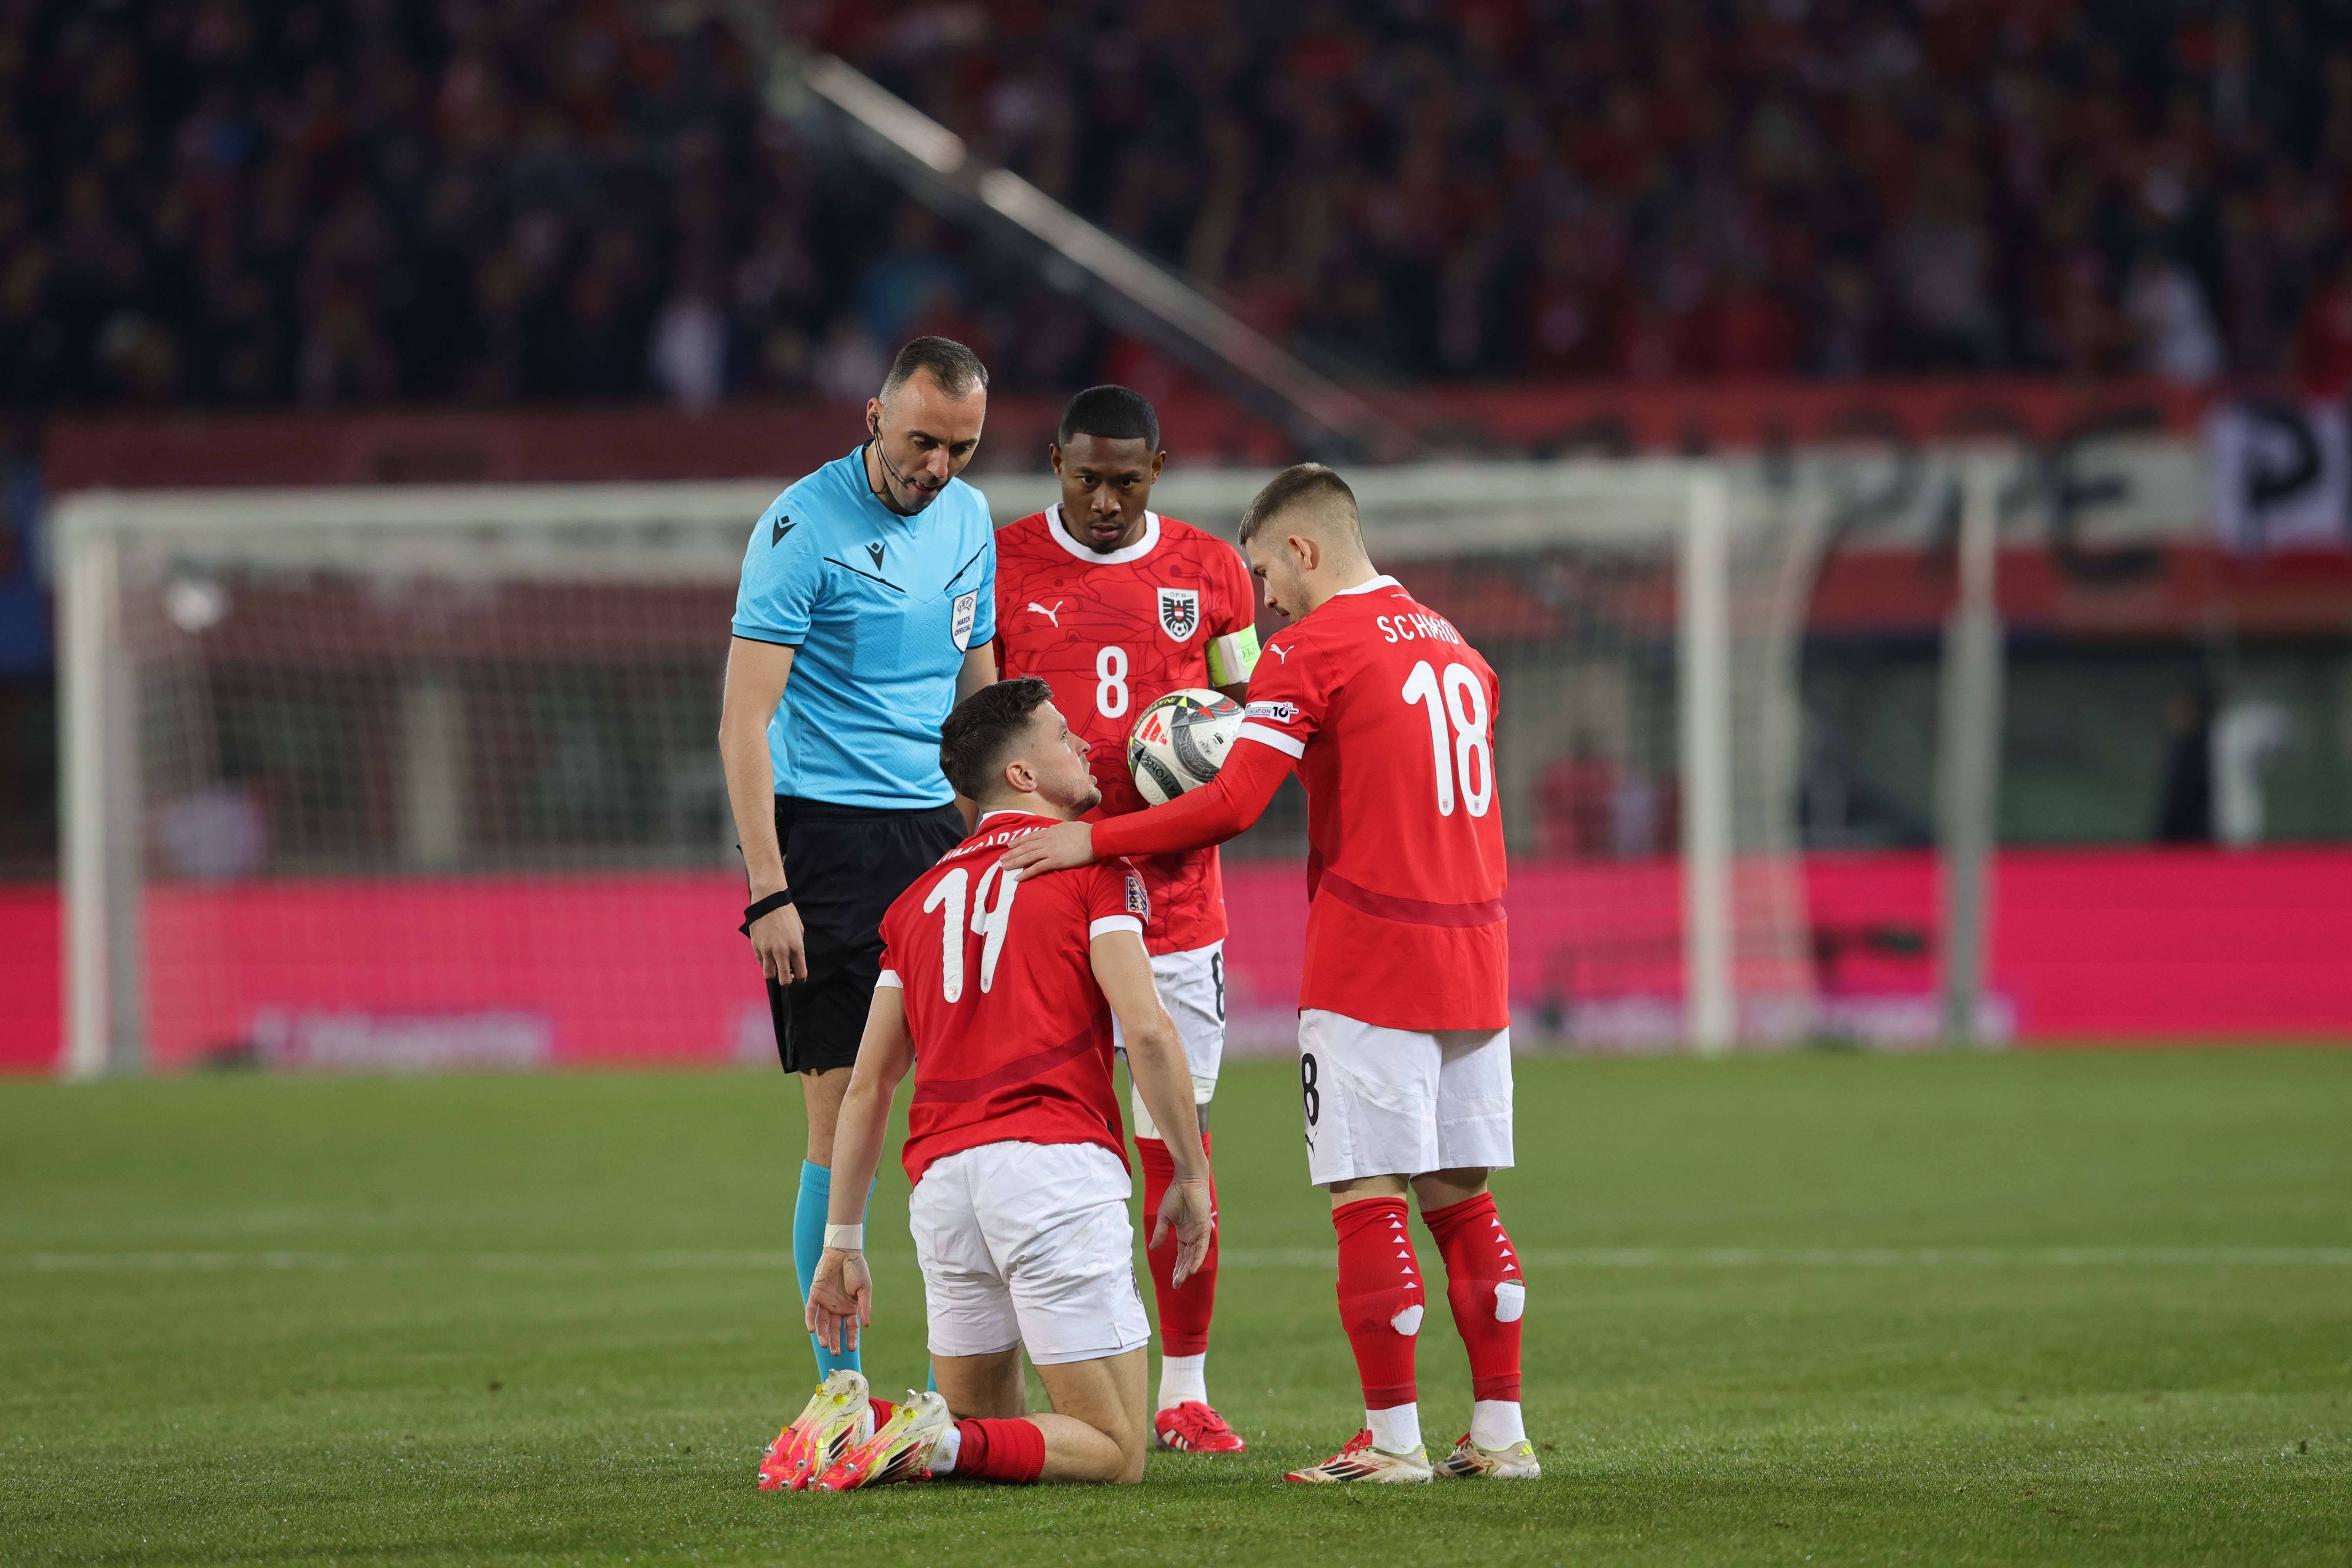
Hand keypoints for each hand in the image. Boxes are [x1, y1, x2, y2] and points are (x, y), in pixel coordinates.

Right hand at [750, 899, 807, 984]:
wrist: (769, 902)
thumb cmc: (787, 915)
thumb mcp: (799, 931)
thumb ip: (797, 949)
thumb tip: (794, 964)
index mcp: (796, 947)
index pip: (801, 974)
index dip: (800, 979)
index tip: (798, 977)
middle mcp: (782, 951)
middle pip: (785, 980)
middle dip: (787, 982)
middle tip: (788, 976)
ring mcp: (768, 950)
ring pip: (770, 975)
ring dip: (774, 974)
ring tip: (777, 967)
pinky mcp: (757, 947)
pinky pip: (761, 963)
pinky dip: (766, 962)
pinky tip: (769, 954)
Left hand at [805, 1247, 871, 1354]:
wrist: (843, 1251)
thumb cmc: (857, 1268)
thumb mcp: (865, 1288)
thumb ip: (864, 1306)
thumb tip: (866, 1325)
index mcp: (850, 1307)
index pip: (850, 1326)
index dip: (851, 1337)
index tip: (852, 1349)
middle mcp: (837, 1307)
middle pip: (835, 1328)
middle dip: (835, 1340)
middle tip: (835, 1353)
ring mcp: (825, 1301)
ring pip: (822, 1322)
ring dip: (823, 1333)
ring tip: (824, 1345)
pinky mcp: (815, 1294)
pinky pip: (811, 1310)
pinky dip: (810, 1320)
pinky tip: (812, 1330)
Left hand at [995, 821, 1096, 877]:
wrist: (1095, 838)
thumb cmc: (1085, 832)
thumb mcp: (1068, 826)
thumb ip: (1059, 829)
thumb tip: (1055, 829)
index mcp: (1050, 831)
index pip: (1030, 837)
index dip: (1018, 841)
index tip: (1009, 845)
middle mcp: (1047, 840)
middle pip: (1025, 847)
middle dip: (1011, 853)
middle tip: (1001, 859)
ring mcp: (1050, 850)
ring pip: (1027, 857)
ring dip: (1014, 862)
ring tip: (1004, 867)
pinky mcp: (1055, 861)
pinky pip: (1037, 868)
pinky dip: (1026, 873)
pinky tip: (1018, 877)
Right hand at [1148, 1174, 1215, 1288]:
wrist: (1185, 1181)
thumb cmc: (1175, 1195)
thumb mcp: (1164, 1217)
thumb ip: (1160, 1233)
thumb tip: (1152, 1248)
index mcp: (1184, 1233)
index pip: (1181, 1256)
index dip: (1177, 1268)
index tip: (1172, 1281)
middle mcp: (1192, 1235)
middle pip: (1187, 1259)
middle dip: (1181, 1273)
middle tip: (1175, 1286)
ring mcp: (1199, 1232)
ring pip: (1194, 1256)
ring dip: (1188, 1269)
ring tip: (1180, 1281)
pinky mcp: (1204, 1228)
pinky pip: (1201, 1247)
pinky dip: (1197, 1258)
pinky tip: (1192, 1269)